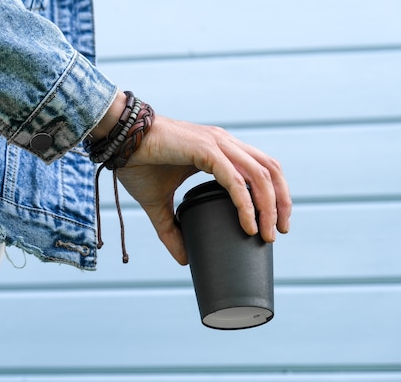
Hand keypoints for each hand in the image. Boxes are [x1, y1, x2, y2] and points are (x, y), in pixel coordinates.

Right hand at [115, 114, 291, 264]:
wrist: (119, 141)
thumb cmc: (137, 163)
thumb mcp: (158, 203)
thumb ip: (172, 229)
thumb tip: (184, 259)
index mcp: (219, 150)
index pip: (261, 168)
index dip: (274, 194)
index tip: (274, 223)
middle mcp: (223, 143)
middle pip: (270, 170)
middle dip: (281, 202)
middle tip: (278, 232)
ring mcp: (216, 144)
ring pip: (259, 174)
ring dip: (269, 206)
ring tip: (267, 234)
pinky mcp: (205, 150)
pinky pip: (235, 179)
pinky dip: (245, 203)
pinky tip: (248, 224)